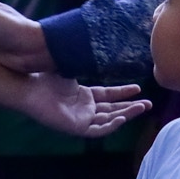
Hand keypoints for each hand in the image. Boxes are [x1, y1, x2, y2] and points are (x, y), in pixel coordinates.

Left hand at [17, 72, 150, 138]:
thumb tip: (101, 48)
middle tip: (149, 104)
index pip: (108, 96)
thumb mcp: (72, 68)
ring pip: (109, 120)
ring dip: (126, 114)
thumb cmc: (45, 77)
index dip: (123, 92)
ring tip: (142, 108)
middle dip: (131, 106)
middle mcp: (83, 109)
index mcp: (82, 96)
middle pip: (112, 109)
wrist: (30, 87)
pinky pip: (97, 130)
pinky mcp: (75, 128)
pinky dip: (110, 125)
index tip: (139, 88)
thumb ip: (85, 62)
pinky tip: (122, 117)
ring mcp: (80, 120)